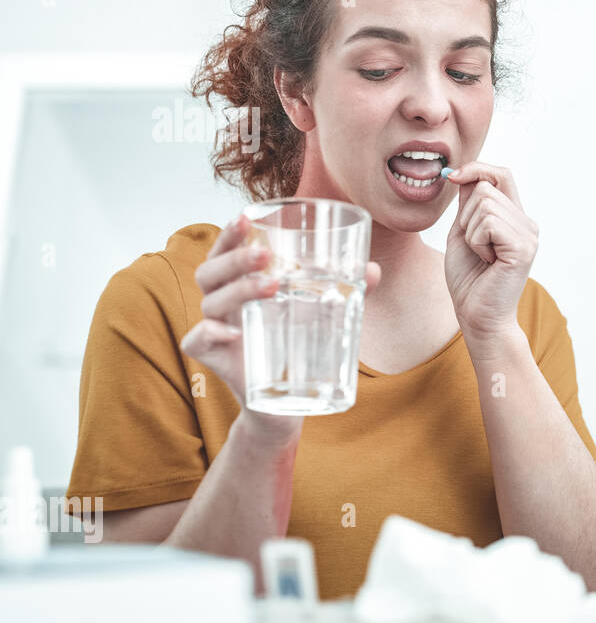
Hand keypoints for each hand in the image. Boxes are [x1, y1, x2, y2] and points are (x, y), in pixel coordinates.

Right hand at [182, 215, 381, 417]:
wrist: (285, 405)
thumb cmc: (298, 347)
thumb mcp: (323, 315)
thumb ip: (346, 291)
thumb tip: (374, 269)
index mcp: (240, 285)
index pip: (225, 253)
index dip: (230, 235)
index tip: (245, 217)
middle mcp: (222, 304)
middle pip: (210, 272)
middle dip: (235, 258)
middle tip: (266, 255)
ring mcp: (213, 330)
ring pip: (210, 301)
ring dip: (237, 289)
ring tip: (272, 285)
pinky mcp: (211, 359)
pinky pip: (196, 340)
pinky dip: (210, 332)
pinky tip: (232, 331)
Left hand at [443, 162, 538, 348]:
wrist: (477, 315)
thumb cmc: (469, 278)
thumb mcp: (463, 231)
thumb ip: (469, 204)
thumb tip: (464, 174)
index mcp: (515, 218)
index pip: (502, 174)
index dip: (477, 169)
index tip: (452, 177)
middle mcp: (527, 223)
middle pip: (487, 187)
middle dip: (466, 215)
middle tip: (475, 245)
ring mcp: (528, 235)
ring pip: (485, 204)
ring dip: (471, 232)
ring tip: (482, 255)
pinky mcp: (523, 248)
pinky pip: (488, 223)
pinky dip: (477, 241)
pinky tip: (487, 260)